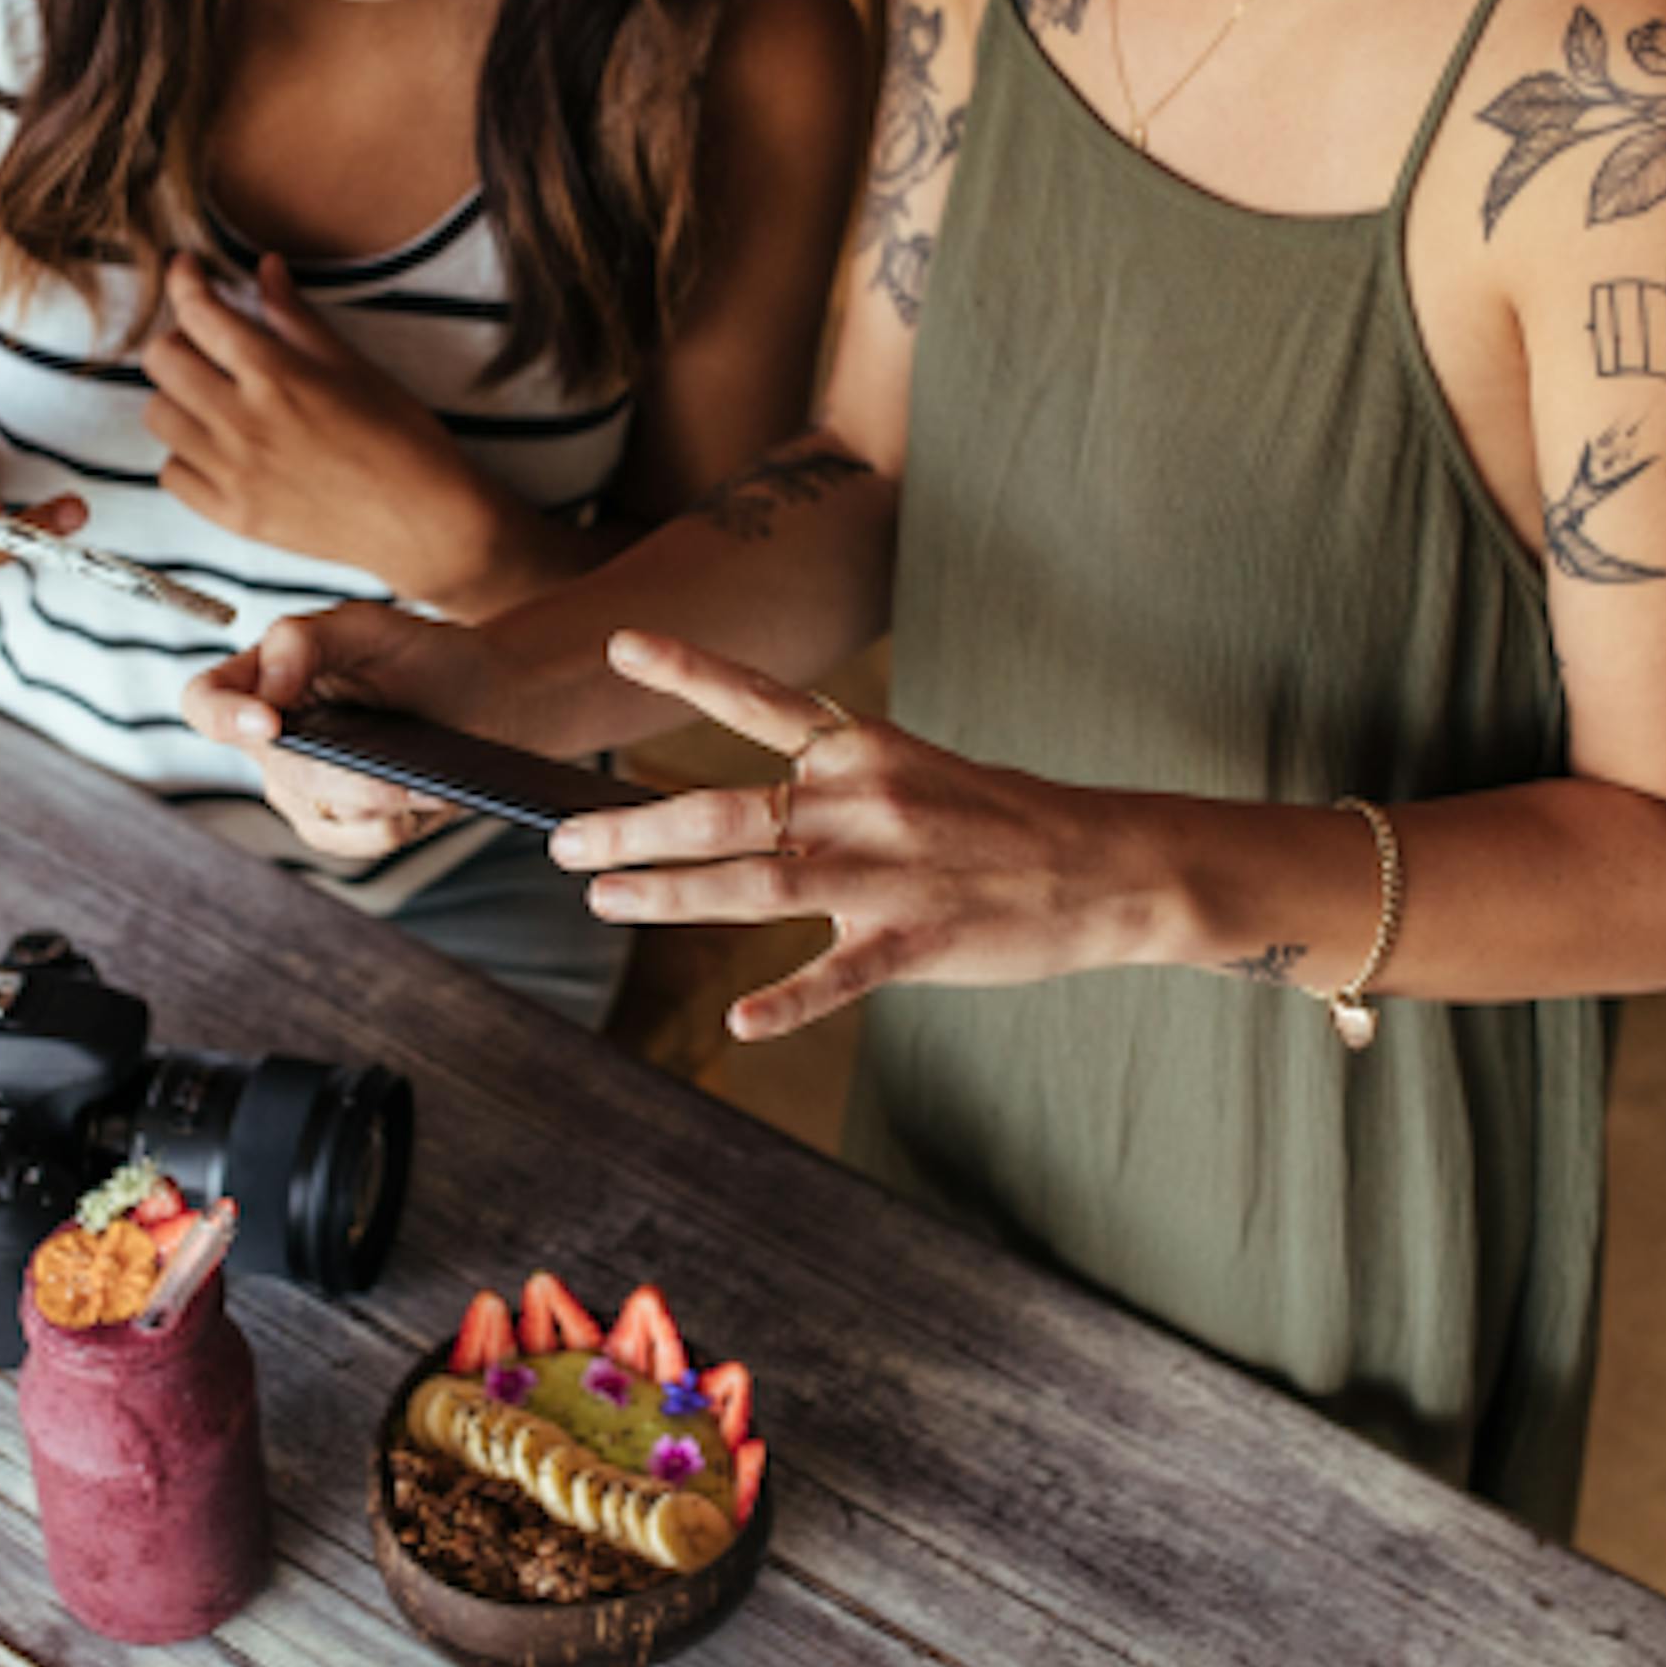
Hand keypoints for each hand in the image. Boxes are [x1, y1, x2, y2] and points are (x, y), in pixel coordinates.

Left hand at [143, 255, 516, 606]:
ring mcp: (234, 473)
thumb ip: (297, 317)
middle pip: (161, 361)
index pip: (199, 312)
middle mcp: (244, 422)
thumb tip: (265, 268)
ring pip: (158, 416)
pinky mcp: (234, 516)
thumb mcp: (354, 366)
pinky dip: (186, 455)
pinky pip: (173, 474)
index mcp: (277, 374)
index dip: (184, 280)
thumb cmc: (403, 438)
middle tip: (206, 346)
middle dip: (178, 340)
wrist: (426, 523)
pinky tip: (219, 449)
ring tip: (212, 400)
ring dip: (178, 398)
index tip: (187, 270)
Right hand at [181, 603, 512, 856]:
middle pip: (281, 772)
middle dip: (342, 774)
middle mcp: (273, 741)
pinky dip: (395, 824)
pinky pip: (354, 843)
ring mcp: (305, 790)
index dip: (223, 716)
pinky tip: (423, 798)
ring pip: (321, 816)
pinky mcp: (344, 828)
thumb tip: (267, 688)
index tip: (270, 722)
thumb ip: (304, 639)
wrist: (487, 702)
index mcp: (263, 681)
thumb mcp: (367, 626)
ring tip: (421, 778)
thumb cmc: (422, 656)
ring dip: (377, 801)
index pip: (206, 702)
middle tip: (395, 766)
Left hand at [545, 632, 1158, 1042]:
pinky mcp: (916, 942)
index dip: (687, 671)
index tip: (621, 646)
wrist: (1104, 866)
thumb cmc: (1001, 819)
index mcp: (861, 751)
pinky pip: (838, 975)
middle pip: (724, 810)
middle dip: (631, 827)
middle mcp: (862, 803)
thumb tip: (757, 802)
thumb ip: (833, 782)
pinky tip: (739, 1020)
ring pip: (754, 885)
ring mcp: (886, 874)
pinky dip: (786, 1001)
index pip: (759, 700)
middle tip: (562, 843)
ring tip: (603, 900)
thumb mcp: (915, 770)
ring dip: (669, 894)